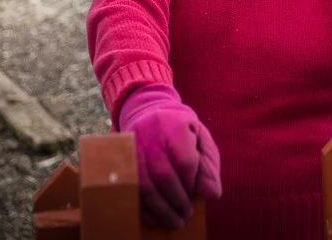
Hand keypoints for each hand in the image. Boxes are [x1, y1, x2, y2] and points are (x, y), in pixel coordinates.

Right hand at [118, 84, 221, 228]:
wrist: (148, 110)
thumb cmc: (180, 128)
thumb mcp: (200, 138)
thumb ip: (208, 165)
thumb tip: (212, 194)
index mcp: (174, 123)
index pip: (184, 159)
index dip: (191, 182)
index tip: (196, 195)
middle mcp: (149, 132)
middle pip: (162, 173)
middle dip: (176, 199)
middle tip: (186, 215)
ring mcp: (131, 146)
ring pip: (143, 183)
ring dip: (160, 208)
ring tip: (174, 221)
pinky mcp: (119, 158)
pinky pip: (129, 188)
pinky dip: (143, 207)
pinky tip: (155, 217)